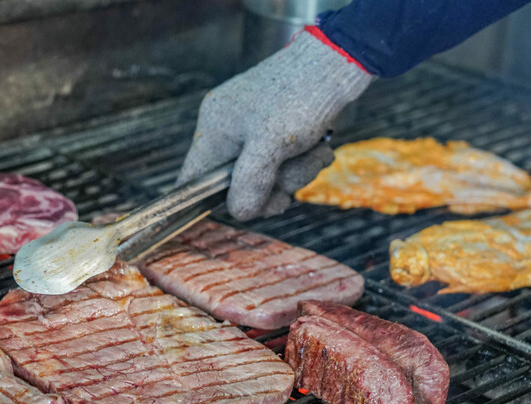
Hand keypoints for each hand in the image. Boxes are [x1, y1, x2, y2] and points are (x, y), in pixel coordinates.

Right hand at [178, 30, 373, 220]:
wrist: (340, 60)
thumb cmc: (300, 95)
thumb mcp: (272, 145)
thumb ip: (249, 183)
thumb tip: (239, 212)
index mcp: (213, 129)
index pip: (193, 179)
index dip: (210, 200)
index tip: (242, 206)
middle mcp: (228, 130)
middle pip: (236, 185)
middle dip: (270, 188)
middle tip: (291, 186)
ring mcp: (252, 131)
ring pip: (265, 177)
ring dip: (295, 174)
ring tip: (316, 153)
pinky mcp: (276, 130)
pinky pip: (282, 163)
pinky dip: (303, 161)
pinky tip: (319, 149)